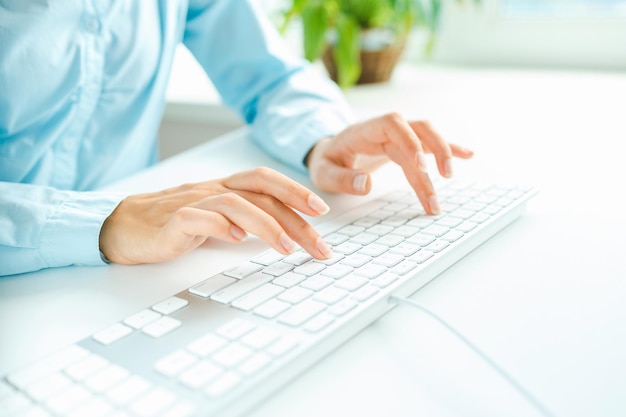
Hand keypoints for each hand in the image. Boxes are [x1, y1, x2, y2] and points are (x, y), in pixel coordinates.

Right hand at [99, 167, 332, 264]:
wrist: (122, 226)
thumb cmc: (173, 223)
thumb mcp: (216, 218)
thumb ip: (245, 218)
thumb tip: (285, 231)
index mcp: (225, 188)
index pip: (266, 181)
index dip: (295, 191)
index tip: (322, 212)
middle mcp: (213, 190)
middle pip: (261, 194)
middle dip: (296, 218)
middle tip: (318, 244)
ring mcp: (192, 202)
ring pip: (234, 203)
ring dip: (266, 225)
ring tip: (287, 249)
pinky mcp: (171, 221)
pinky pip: (196, 217)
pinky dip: (219, 226)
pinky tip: (236, 241)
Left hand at [306, 113, 473, 213]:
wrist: (329, 152)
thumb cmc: (327, 161)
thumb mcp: (323, 173)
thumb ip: (342, 178)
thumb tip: (367, 184)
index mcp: (364, 130)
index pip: (393, 124)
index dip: (409, 141)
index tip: (420, 166)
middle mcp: (385, 128)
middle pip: (417, 129)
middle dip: (434, 150)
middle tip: (444, 178)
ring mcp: (398, 135)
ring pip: (427, 136)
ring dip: (442, 153)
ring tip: (450, 177)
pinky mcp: (406, 144)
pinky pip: (430, 142)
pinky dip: (449, 147)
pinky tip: (468, 155)